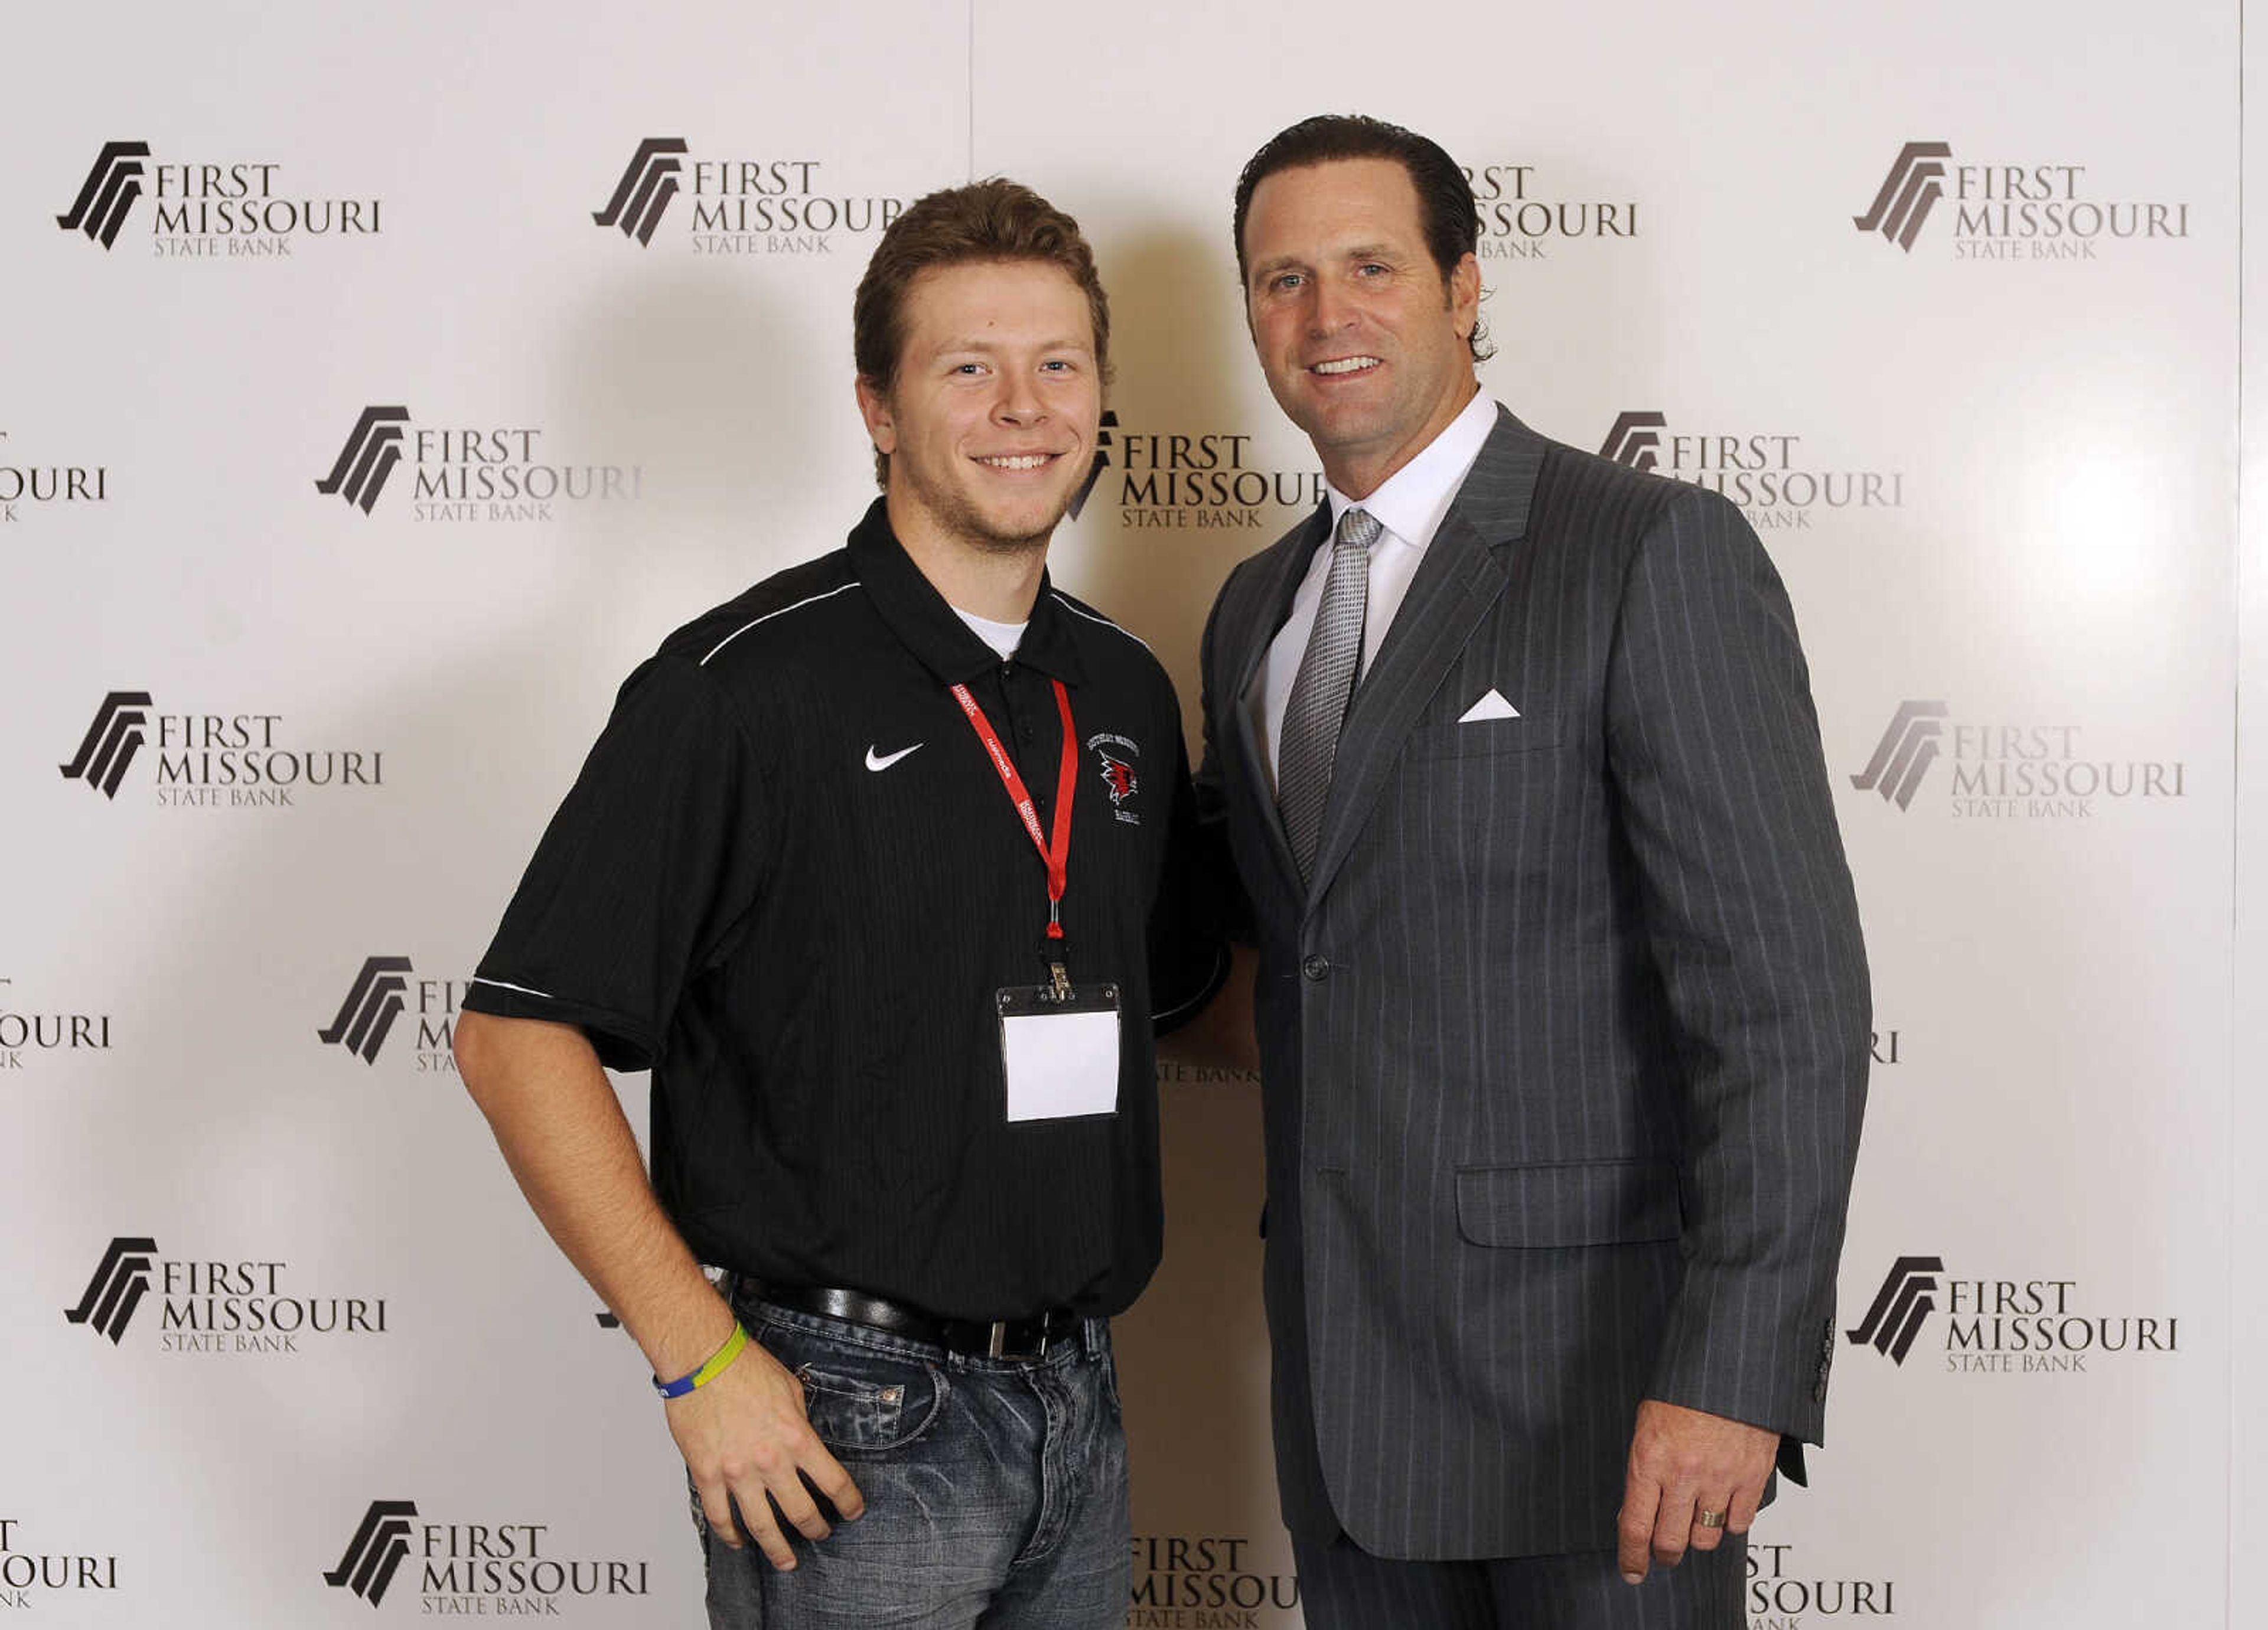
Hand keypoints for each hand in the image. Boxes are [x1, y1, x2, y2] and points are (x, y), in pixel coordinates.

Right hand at [666, 1335, 866, 1570]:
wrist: (703, 1361)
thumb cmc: (745, 1368)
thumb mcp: (790, 1390)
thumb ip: (799, 1423)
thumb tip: (803, 1440)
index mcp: (796, 1438)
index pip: (834, 1481)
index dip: (849, 1502)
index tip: (853, 1510)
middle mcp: (770, 1461)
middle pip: (802, 1512)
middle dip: (816, 1529)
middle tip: (821, 1535)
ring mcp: (737, 1473)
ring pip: (762, 1526)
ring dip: (777, 1549)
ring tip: (786, 1562)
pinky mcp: (707, 1475)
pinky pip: (720, 1516)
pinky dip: (731, 1536)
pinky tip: (739, 1542)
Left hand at [1615, 1399, 1774, 1583]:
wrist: (1726, 1365)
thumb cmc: (1681, 1391)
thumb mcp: (1647, 1426)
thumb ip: (1643, 1471)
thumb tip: (1636, 1514)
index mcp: (1649, 1459)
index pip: (1636, 1527)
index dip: (1632, 1557)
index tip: (1632, 1571)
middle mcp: (1684, 1474)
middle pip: (1671, 1542)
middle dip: (1665, 1554)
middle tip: (1664, 1552)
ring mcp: (1720, 1477)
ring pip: (1706, 1538)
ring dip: (1697, 1538)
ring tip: (1694, 1524)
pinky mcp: (1752, 1476)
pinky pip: (1739, 1523)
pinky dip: (1730, 1523)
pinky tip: (1722, 1508)